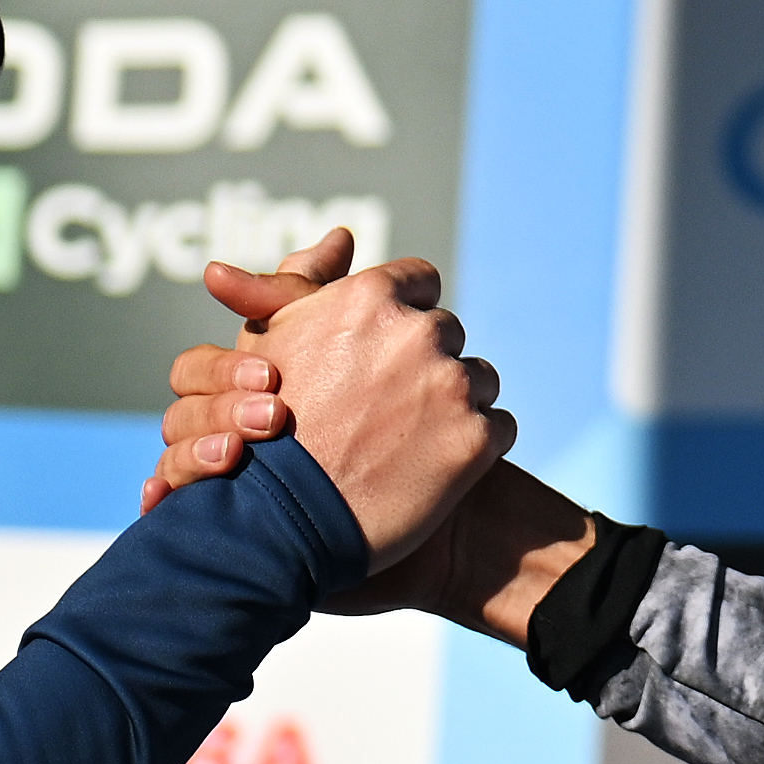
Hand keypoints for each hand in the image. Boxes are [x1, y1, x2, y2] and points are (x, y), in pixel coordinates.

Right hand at [143, 232, 511, 577]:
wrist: (280, 526)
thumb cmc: (264, 428)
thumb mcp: (270, 340)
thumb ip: (306, 280)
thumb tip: (342, 236)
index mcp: (371, 296)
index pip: (419, 282)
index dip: (400, 320)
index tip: (379, 356)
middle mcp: (418, 332)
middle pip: (449, 335)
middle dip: (425, 366)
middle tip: (385, 410)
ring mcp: (452, 387)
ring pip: (480, 380)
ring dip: (454, 406)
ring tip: (405, 443)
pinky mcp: (477, 441)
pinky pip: (499, 427)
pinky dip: (474, 447)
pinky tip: (430, 470)